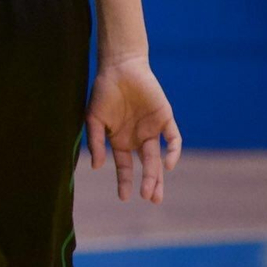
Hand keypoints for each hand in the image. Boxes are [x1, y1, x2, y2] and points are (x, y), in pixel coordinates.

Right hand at [86, 55, 182, 202]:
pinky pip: (173, 139)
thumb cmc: (103, 92)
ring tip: (155, 193)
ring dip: (158, 175)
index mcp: (121, 140)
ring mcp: (152, 129)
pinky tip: (168, 164)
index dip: (124, 182)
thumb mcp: (93, 118)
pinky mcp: (165, 118)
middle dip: (148, 184)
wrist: (120, 67)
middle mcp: (138, 138)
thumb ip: (96, 142)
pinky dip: (173, 152)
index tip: (124, 197)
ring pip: (158, 158)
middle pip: (146, 167)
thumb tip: (97, 167)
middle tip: (150, 199)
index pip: (125, 166)